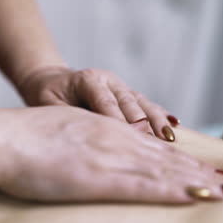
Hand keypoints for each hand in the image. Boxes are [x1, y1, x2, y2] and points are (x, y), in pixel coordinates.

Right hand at [0, 106, 222, 202]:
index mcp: (107, 130)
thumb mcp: (67, 129)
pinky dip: (172, 192)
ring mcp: (110, 158)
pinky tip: (193, 197)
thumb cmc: (29, 136)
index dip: (183, 161)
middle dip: (200, 173)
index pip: (154, 148)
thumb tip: (99, 152)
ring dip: (196, 182)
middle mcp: (116, 141)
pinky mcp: (100, 178)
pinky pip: (144, 186)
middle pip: (167, 159)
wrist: (7, 138)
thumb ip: (90, 139)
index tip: (206, 171)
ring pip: (163, 171)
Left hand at [18, 67, 179, 140]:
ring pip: (142, 102)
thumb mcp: (48, 104)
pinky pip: (146, 103)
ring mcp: (120, 86)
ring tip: (169, 137)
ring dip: (157, 120)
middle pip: (129, 102)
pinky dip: (160, 114)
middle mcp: (108, 80)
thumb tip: (85, 133)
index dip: (119, 120)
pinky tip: (174, 124)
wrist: (53, 81)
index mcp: (88, 79)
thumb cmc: (48, 95)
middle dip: (143, 123)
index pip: (106, 101)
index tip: (131, 137)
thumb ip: (67, 115)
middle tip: (154, 142)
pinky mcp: (127, 94)